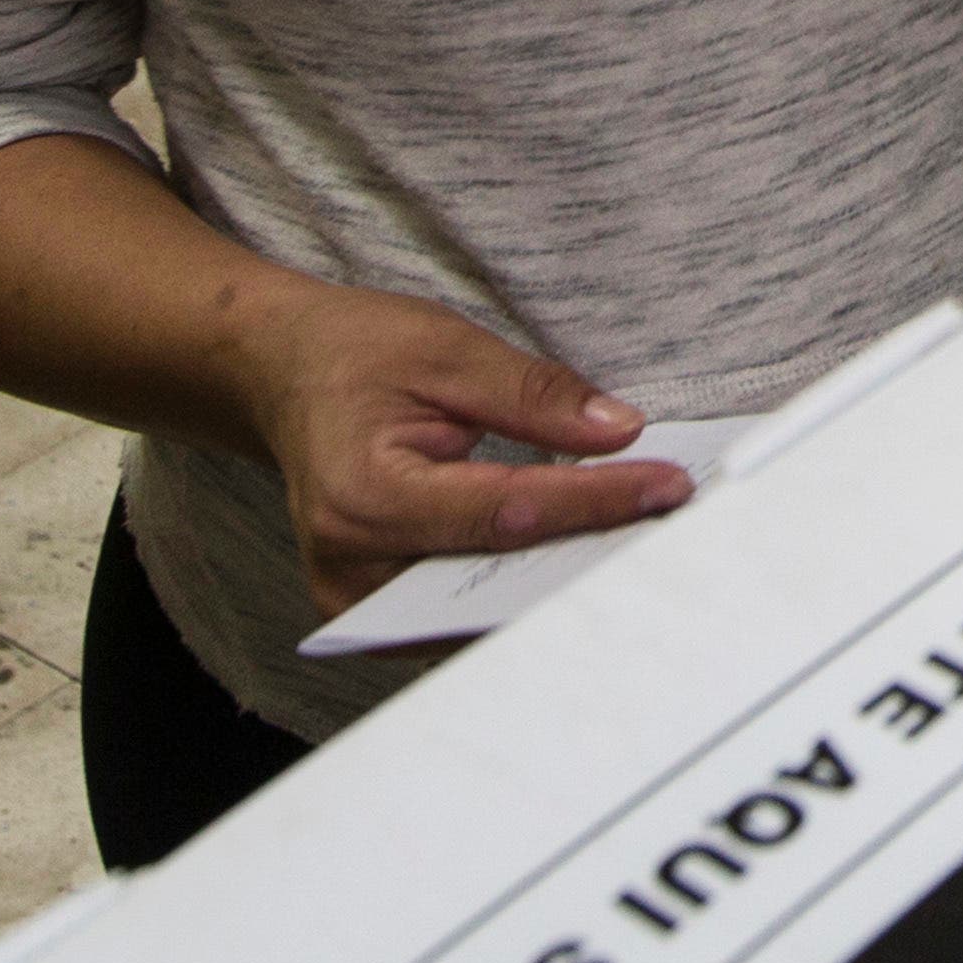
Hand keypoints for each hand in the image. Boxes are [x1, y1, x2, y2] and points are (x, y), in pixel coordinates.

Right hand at [220, 278, 694, 623]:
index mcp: (364, 495)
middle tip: (678, 534)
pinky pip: (464, 608)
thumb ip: (535, 395)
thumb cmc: (357, 357)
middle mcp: (353, 565)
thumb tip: (621, 433)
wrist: (284, 377)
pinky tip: (585, 559)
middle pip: (499, 575)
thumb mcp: (447, 349)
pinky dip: (524, 584)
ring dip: (564, 580)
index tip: (670, 487)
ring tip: (646, 547)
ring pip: (486, 606)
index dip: (597, 502)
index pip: (507, 514)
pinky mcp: (375, 613)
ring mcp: (359, 601)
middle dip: (591, 555)